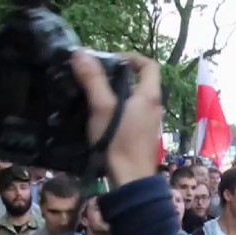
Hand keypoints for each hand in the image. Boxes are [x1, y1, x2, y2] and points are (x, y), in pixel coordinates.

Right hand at [72, 50, 162, 187]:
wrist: (131, 180)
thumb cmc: (119, 141)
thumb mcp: (103, 107)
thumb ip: (93, 80)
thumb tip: (81, 53)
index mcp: (149, 96)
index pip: (150, 66)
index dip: (132, 58)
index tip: (111, 60)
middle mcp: (154, 107)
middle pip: (141, 82)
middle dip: (119, 76)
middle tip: (96, 77)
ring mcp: (150, 123)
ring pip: (135, 99)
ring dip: (117, 93)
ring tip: (94, 94)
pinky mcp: (142, 137)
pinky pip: (132, 114)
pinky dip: (119, 109)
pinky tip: (100, 116)